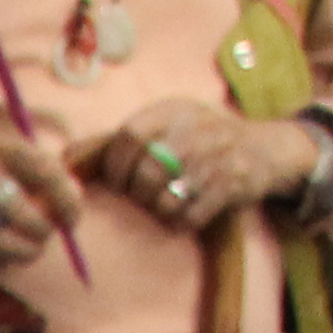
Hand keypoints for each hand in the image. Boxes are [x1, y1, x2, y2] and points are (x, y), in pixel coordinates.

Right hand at [0, 120, 82, 273]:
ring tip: (26, 247)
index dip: (69, 201)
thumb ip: (26, 160)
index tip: (72, 214)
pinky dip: (0, 263)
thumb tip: (67, 193)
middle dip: (47, 232)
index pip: (49, 176)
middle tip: (44, 232)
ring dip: (27, 253)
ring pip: (13, 247)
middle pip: (35, 220)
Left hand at [84, 99, 328, 237]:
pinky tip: (189, 212)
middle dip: (138, 195)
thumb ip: (122, 139)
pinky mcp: (231, 184)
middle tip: (146, 196)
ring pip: (164, 199)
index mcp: (172, 110)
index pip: (128, 137)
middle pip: (145, 174)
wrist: (268, 148)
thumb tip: (64, 159)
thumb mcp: (168, 124)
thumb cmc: (203, 140)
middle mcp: (194, 128)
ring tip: (170, 202)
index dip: (115, 166)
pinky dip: (182, 222)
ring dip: (160, 210)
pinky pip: (188, 216)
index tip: (119, 181)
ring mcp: (215, 156)